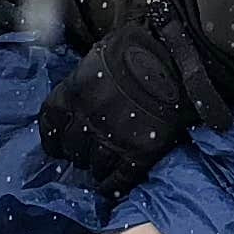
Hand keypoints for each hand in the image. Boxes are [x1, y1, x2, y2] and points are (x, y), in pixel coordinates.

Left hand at [39, 0, 233, 200]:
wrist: (181, 56)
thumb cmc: (143, 46)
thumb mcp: (102, 54)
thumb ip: (87, 78)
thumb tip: (81, 94)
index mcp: (76, 90)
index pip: (51, 122)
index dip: (52, 137)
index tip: (55, 146)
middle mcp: (90, 117)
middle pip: (73, 146)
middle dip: (76, 153)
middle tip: (82, 155)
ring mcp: (116, 136)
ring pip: (95, 164)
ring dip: (94, 168)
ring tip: (98, 169)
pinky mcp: (142, 151)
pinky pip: (121, 177)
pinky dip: (112, 185)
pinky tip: (109, 187)